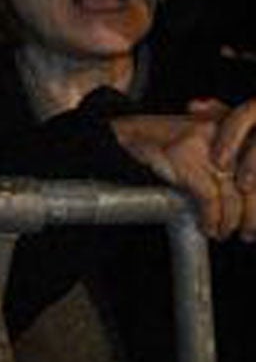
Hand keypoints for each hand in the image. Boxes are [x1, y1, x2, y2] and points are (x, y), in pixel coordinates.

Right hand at [114, 102, 255, 241]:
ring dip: (230, 222)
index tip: (253, 218)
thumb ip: (223, 160)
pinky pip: (208, 197)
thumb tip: (249, 194)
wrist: (119, 136)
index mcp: (227, 128)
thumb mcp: (199, 145)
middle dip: (251, 214)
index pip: (253, 169)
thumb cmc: (157, 144)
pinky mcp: (183, 158)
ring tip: (223, 233)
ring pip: (232, 193)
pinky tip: (207, 227)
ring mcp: (201, 145)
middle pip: (249, 182)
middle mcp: (219, 134)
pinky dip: (211, 218)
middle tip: (247, 233)